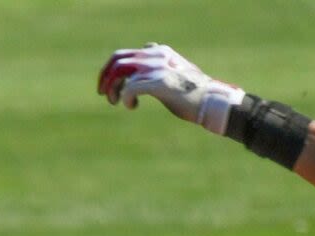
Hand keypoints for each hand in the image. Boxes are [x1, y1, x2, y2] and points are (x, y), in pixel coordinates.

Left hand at [97, 44, 243, 134]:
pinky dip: (126, 98)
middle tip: (103, 94)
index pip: (124, 54)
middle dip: (105, 77)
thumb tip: (142, 69)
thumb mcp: (174, 73)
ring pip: (121, 73)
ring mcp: (158, 68)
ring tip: (116, 102)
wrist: (211, 101)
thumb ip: (158, 68)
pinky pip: (130, 88)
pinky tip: (132, 106)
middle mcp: (156, 55)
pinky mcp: (160, 83)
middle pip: (118, 60)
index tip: (106, 85)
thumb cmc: (192, 92)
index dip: (110, 70)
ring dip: (113, 89)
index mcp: (159, 51)